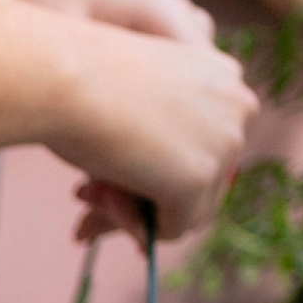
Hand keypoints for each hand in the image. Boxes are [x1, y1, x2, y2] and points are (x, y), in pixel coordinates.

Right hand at [35, 0, 259, 236]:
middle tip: (85, 196)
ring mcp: (226, 143)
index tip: (107, 179)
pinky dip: (132, 224)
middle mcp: (239, 106)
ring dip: (133, 212)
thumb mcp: (128, 109)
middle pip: (202, 183)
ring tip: (83, 192)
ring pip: (189, 210)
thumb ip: (147, 149)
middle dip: (143, 198)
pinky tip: (98, 194)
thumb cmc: (81, 80)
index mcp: (226, 76)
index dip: (156, 171)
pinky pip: (173, 228)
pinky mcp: (200, 178)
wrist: (63, 75)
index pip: (204, 147)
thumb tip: (134, 199)